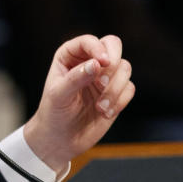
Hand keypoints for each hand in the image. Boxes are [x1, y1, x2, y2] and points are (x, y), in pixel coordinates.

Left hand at [22, 34, 133, 173]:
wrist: (60, 140)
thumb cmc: (53, 113)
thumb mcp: (58, 95)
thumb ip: (76, 78)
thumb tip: (96, 64)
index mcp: (70, 56)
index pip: (90, 41)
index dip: (98, 49)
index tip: (102, 62)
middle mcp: (89, 61)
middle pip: (114, 45)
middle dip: (113, 63)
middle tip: (102, 83)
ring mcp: (104, 77)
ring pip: (125, 67)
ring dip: (115, 88)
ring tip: (100, 107)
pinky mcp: (116, 93)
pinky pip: (129, 88)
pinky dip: (120, 101)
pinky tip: (105, 113)